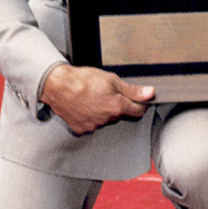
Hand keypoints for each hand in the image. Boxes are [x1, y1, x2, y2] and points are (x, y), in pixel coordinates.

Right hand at [39, 64, 153, 133]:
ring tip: (92, 98)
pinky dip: (90, 117)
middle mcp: (106, 119)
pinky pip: (91, 124)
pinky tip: (84, 106)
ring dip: (103, 111)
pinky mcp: (81, 129)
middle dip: (117, 105)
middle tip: (105, 93)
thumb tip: (150, 93)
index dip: (139, 103)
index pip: (138, 111)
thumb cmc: (82, 80)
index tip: (136, 99)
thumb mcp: (111, 79)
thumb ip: (132, 90)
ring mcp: (93, 126)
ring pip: (105, 119)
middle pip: (120, 114)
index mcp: (116, 107)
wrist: (57, 86)